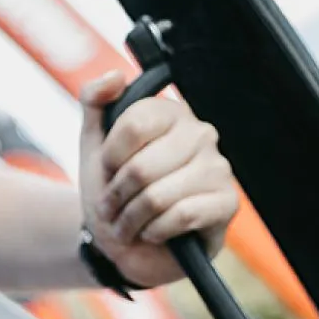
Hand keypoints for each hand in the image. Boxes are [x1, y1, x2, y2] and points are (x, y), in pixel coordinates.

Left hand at [78, 73, 238, 288]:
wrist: (125, 241)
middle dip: (116, 195)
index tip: (107, 170)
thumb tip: (114, 76)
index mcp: (170, 113)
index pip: (133, 125)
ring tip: (127, 223)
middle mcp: (200, 134)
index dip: (110, 157)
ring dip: (131, 218)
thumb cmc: (112, 188)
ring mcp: (218, 168)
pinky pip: (181, 216)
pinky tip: (153, 232)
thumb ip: (94, 101)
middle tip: (112, 206)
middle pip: (141, 167)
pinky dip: (155, 231)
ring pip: (157, 195)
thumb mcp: (92, 142)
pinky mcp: (227, 203)